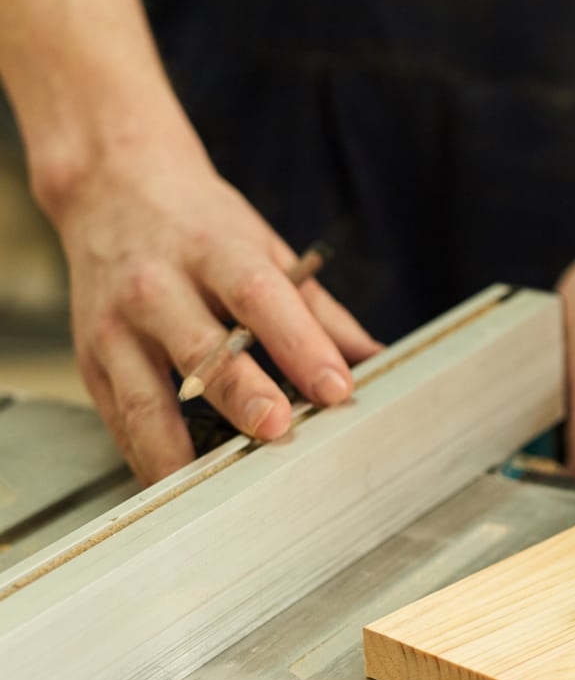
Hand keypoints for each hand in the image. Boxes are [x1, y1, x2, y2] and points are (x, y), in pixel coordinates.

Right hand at [54, 147, 380, 482]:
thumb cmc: (202, 229)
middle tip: (278, 429)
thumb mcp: (266, 249)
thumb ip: (321, 313)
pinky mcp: (91, 363)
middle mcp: (158, 287)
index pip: (261, 297)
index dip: (300, 345)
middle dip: (241, 394)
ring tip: (219, 487)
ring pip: (146, 399)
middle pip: (201, 348)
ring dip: (183, 449)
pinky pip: (121, 423)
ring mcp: (116, 328)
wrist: (112, 190)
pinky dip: (151, 460)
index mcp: (214, 253)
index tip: (336, 388)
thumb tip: (377, 361)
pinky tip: (183, 488)